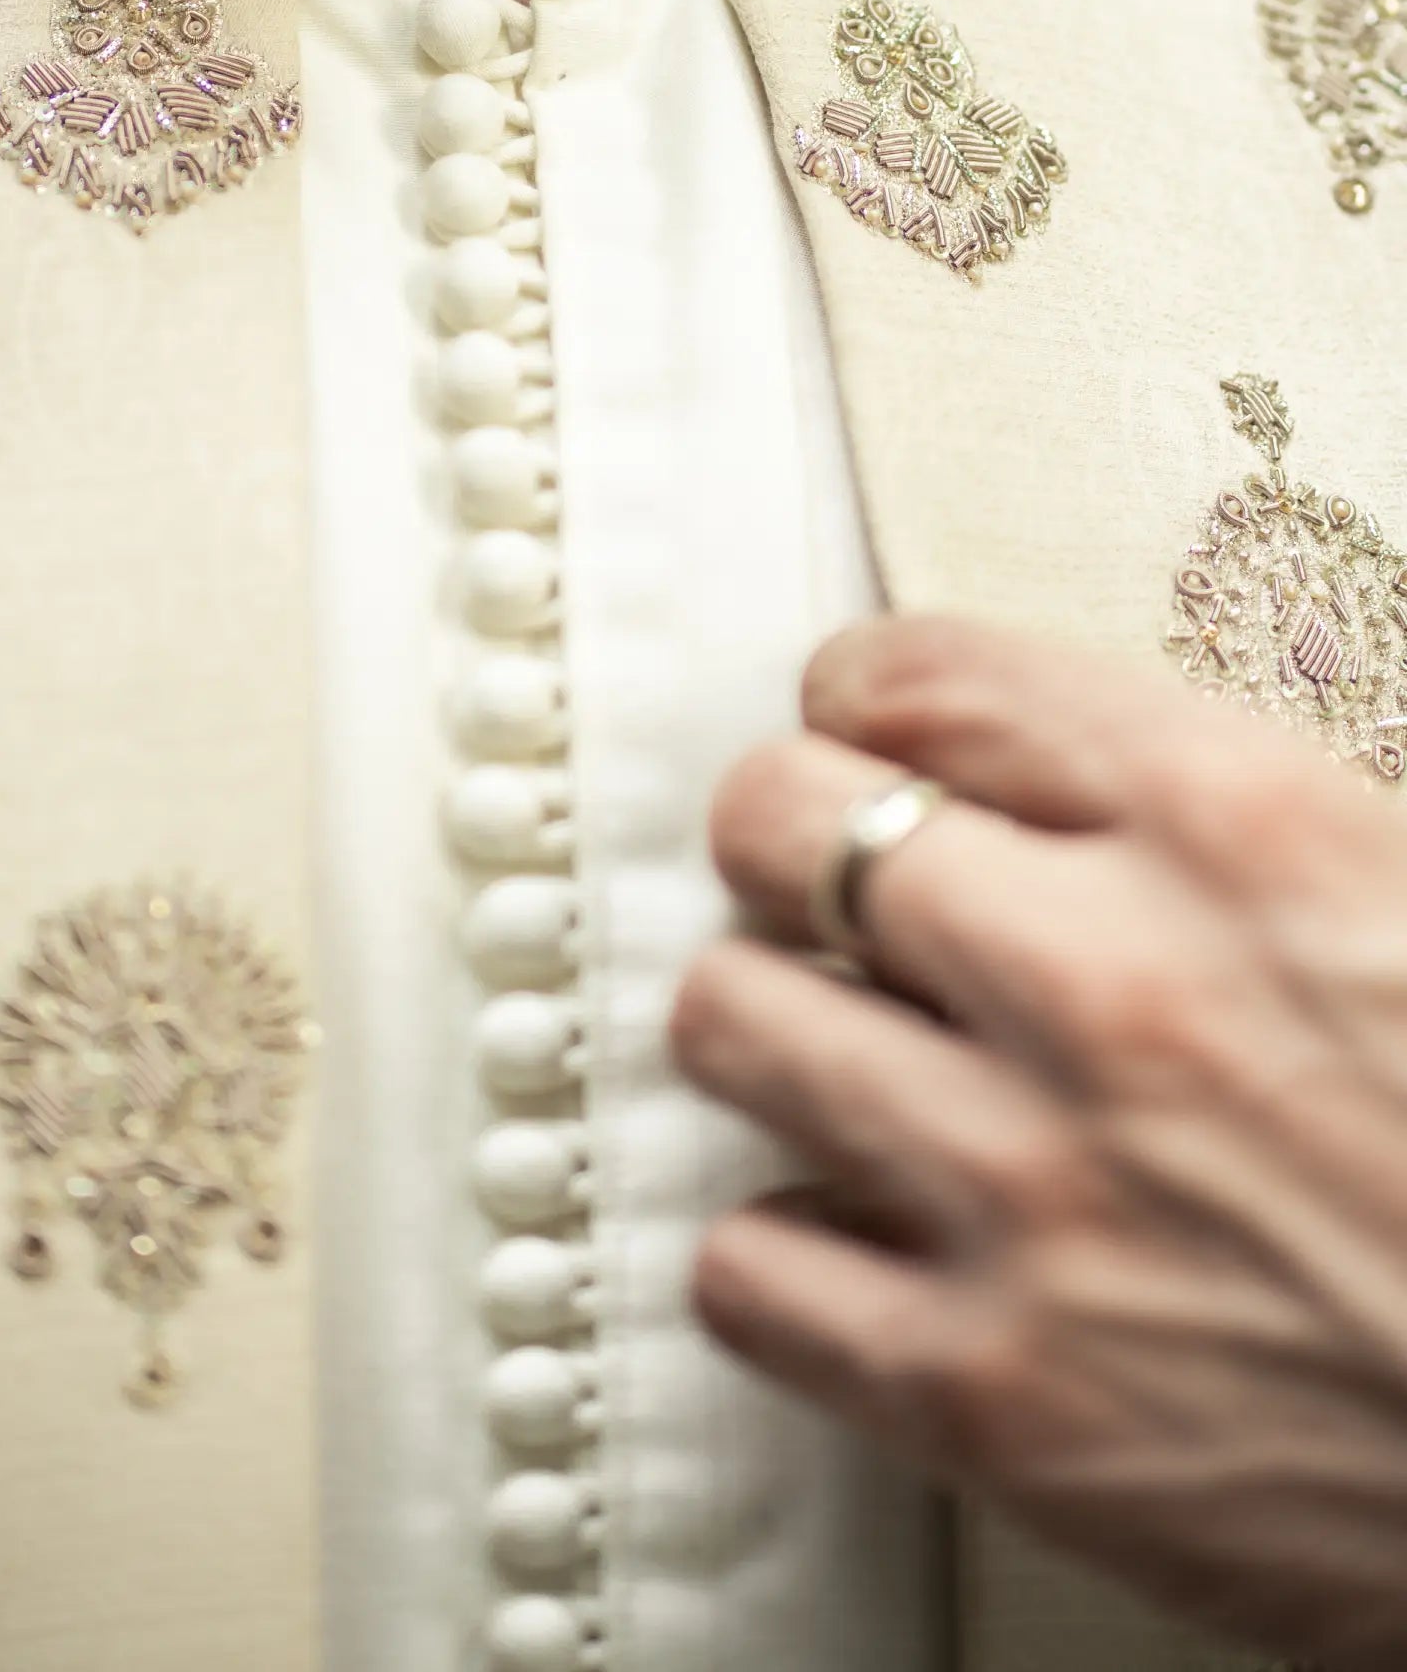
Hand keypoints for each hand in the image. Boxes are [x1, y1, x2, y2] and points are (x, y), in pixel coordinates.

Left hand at [670, 617, 1406, 1669]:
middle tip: (828, 900)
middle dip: (788, 849)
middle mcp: (1116, 983)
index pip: (920, 677)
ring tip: (839, 1058)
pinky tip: (863, 1244)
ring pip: (731, 1019)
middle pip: (778, 822)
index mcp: (1238, 828)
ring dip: (774, 1030)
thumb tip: (1026, 770)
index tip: (855, 736)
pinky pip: (746, 1268)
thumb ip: (1207, 813)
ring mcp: (1038, 1190)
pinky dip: (785, 1255)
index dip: (858, 701)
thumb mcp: (1396, 891)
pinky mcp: (996, 1395)